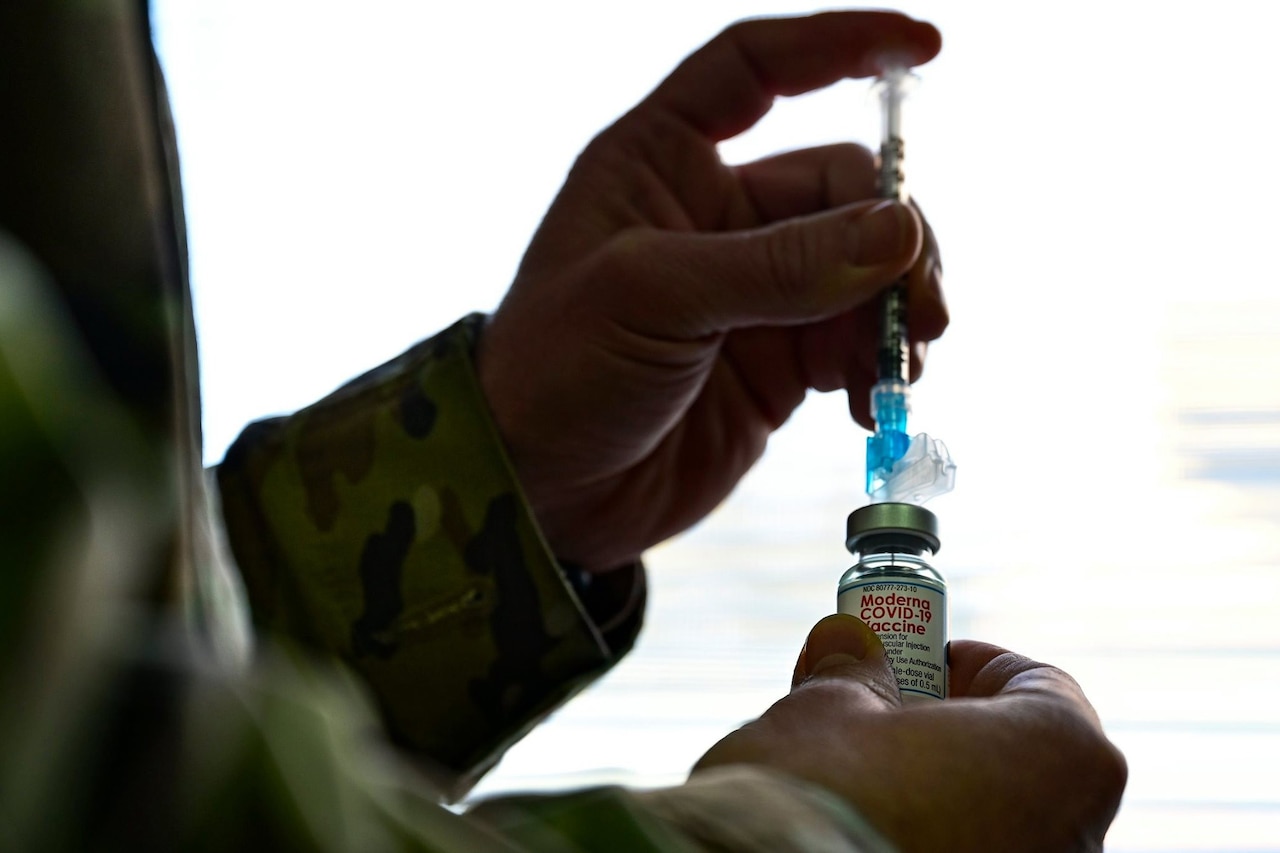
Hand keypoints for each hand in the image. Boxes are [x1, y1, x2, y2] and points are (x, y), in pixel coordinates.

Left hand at [478, 12, 946, 570]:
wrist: (546, 496)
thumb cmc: (558, 373)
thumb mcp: (654, 298)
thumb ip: (778, 265)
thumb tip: (899, 235)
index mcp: (660, 162)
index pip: (755, 69)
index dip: (839, 44)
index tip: (926, 47)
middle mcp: (712, 215)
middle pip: (838, 187)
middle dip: (892, 240)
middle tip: (922, 312)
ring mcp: (750, 291)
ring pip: (862, 266)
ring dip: (899, 308)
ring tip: (905, 364)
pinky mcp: (778, 362)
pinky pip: (856, 341)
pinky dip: (880, 365)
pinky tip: (875, 405)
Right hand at [694, 615, 1127, 851]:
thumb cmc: (821, 800)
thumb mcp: (826, 709)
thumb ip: (852, 671)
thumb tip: (847, 645)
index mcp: (1061, 754)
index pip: (1035, 682)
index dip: (964, 663)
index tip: (910, 659)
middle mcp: (1076, 830)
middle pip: (1014, 756)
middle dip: (944, 730)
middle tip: (874, 714)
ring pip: (994, 817)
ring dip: (934, 791)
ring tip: (856, 781)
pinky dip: (930, 839)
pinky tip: (860, 834)